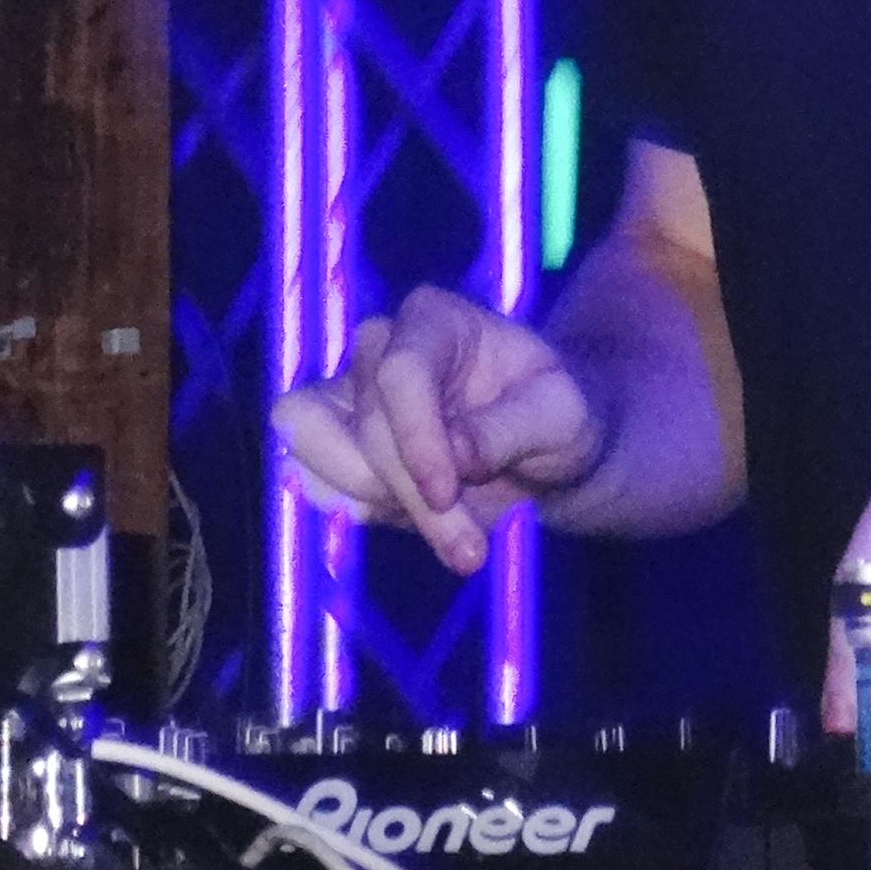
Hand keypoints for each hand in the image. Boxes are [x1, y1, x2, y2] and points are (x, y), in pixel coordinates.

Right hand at [270, 287, 607, 575]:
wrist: (544, 452)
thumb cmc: (559, 416)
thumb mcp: (563, 416)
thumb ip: (510, 428)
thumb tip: (456, 455)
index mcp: (435, 321)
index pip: (399, 372)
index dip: (416, 439)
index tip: (449, 492)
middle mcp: (380, 348)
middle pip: (363, 424)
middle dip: (412, 494)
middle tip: (470, 548)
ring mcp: (350, 395)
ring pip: (312, 445)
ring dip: (373, 504)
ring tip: (449, 536)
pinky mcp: (335, 445)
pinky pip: (308, 476)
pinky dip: (354, 510)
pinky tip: (414, 523)